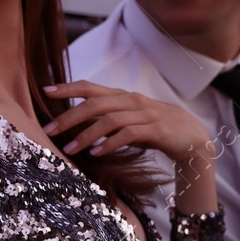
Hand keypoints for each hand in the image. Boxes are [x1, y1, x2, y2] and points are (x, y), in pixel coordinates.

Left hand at [41, 81, 214, 165]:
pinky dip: (110, 143)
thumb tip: (76, 123)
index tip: (45, 91)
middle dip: (69, 115)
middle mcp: (133, 101)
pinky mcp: (157, 129)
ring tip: (69, 149)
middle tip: (48, 129)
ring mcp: (146, 114)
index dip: (68, 87)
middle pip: (95, 103)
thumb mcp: (130, 120)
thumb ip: (107, 118)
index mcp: (124, 97)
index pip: (91, 87)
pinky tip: (97, 153)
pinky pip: (129, 134)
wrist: (194, 139)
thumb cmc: (156, 130)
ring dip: (86, 134)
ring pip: (109, 119)